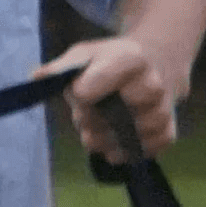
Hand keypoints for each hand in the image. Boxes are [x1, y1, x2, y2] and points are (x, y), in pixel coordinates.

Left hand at [36, 33, 187, 161]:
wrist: (157, 64)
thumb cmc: (113, 60)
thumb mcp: (86, 53)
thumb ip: (62, 66)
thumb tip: (37, 78)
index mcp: (130, 61)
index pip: (86, 92)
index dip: (76, 95)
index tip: (79, 88)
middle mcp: (152, 87)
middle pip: (101, 121)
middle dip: (88, 117)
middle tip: (94, 105)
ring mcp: (162, 112)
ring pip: (116, 141)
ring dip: (103, 137)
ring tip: (105, 120)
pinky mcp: (168, 134)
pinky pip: (136, 153)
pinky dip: (121, 150)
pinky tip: (117, 136)